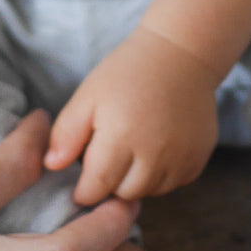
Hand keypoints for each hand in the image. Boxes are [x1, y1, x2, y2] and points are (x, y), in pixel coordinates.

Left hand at [45, 28, 219, 204]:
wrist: (180, 55)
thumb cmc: (127, 73)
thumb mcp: (88, 95)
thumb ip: (67, 133)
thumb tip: (52, 166)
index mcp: (121, 136)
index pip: (96, 188)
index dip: (84, 190)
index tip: (80, 182)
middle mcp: (154, 154)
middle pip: (123, 194)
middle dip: (110, 184)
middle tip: (106, 157)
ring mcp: (181, 159)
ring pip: (149, 192)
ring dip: (135, 181)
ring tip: (130, 150)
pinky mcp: (198, 159)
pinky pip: (174, 184)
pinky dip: (160, 176)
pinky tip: (153, 149)